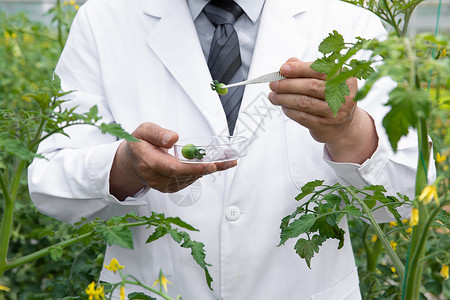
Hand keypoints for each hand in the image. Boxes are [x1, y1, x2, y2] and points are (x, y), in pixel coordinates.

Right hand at [110, 122, 236, 199]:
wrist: (131, 163)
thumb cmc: (139, 144)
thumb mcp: (143, 130)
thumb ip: (157, 133)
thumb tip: (174, 138)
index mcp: (149, 162)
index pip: (174, 168)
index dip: (194, 168)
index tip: (211, 165)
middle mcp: (156, 178)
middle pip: (187, 175)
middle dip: (209, 168)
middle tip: (229, 160)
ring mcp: (164, 185)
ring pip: (191, 178)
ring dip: (209, 169)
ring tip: (227, 160)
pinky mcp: (170, 187)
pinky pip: (189, 180)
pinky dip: (202, 172)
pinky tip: (212, 164)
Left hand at [269, 57, 377, 163]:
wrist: (342, 126)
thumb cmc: (330, 98)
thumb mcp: (324, 81)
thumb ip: (307, 70)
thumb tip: (289, 63)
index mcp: (344, 77)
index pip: (319, 70)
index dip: (299, 69)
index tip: (283, 69)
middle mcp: (342, 94)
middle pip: (310, 86)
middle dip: (288, 84)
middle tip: (273, 84)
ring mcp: (335, 111)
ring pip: (304, 102)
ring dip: (284, 98)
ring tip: (273, 96)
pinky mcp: (325, 125)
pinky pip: (303, 117)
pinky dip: (290, 111)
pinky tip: (284, 107)